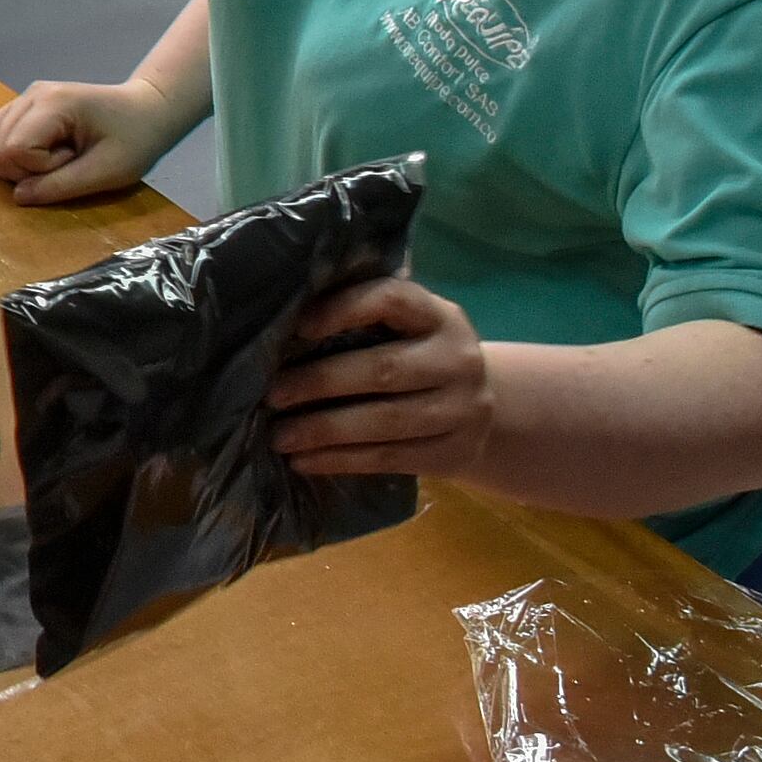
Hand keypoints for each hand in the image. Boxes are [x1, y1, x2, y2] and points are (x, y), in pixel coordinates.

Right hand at [0, 76, 186, 204]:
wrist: (149, 111)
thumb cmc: (136, 139)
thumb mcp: (107, 172)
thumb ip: (60, 186)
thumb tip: (18, 197)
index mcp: (52, 103)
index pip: (12, 149)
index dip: (37, 170)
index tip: (72, 162)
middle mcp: (31, 95)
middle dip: (23, 169)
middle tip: (65, 162)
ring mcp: (25, 98)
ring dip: (13, 163)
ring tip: (53, 160)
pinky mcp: (25, 107)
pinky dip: (11, 154)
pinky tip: (43, 155)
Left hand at [266, 274, 492, 480]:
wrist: (488, 413)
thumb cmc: (422, 359)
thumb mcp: (411, 329)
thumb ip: (367, 319)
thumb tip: (289, 321)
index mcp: (440, 317)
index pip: (394, 300)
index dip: (347, 308)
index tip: (300, 326)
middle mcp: (457, 360)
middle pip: (384, 369)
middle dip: (321, 382)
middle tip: (273, 394)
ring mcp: (461, 410)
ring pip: (384, 421)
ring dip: (324, 429)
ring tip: (280, 436)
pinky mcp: (452, 454)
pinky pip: (388, 459)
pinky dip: (340, 461)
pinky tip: (304, 461)